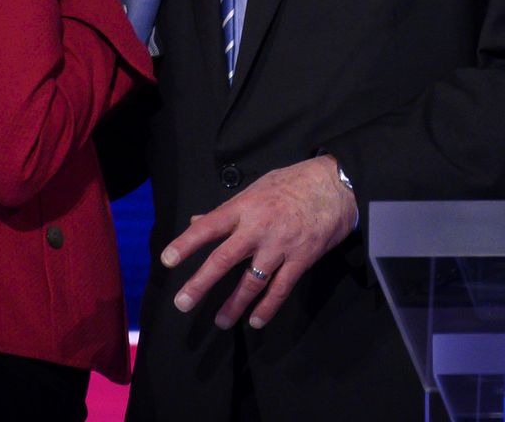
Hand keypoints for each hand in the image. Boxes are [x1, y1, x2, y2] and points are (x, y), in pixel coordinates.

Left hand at [162, 155, 356, 330]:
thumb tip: (197, 221)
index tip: (168, 260)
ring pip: (251, 281)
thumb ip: (228, 209)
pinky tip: (255, 321)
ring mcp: (280, 246)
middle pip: (224, 259)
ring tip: (221, 321)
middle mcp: (259, 227)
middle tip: (183, 303)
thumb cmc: (293, 183)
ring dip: (234, 304)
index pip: (209, 226)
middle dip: (201, 283)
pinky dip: (267, 307)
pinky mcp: (301, 259)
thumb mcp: (257, 188)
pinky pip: (280, 288)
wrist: (336, 186)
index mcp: (245, 206)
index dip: (186, 243)